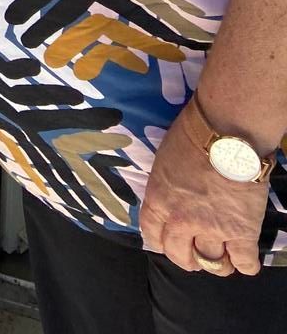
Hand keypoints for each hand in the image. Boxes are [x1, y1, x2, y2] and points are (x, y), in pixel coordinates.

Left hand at [139, 104, 266, 275]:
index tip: (168, 245)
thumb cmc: (192, 136)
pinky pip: (245, 263)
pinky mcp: (242, 233)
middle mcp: (181, 221)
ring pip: (212, 264)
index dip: (162, 244)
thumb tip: (173, 194)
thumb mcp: (164, 160)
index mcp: (159, 200)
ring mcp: (212, 230)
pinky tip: (245, 258)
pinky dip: (246, 264)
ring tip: (224, 259)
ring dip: (218, 264)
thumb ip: (166, 185)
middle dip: (188, 259)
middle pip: (180, 255)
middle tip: (197, 256)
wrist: (226, 135)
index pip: (153, 235)